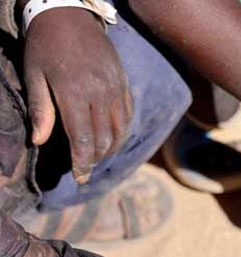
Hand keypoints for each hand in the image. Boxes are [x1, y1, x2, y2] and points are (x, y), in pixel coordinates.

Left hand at [24, 8, 132, 183]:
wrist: (70, 16)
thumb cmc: (45, 46)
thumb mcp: (34, 75)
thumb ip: (40, 109)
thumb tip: (39, 141)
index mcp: (74, 92)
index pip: (82, 138)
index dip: (82, 161)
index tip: (79, 177)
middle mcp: (99, 93)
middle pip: (103, 138)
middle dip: (94, 160)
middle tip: (85, 172)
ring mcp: (115, 89)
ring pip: (119, 130)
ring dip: (109, 149)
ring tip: (97, 158)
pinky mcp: (123, 84)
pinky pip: (127, 116)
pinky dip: (120, 133)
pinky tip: (111, 140)